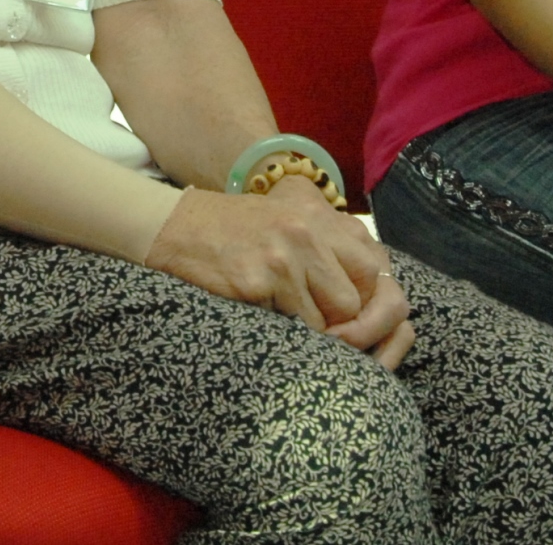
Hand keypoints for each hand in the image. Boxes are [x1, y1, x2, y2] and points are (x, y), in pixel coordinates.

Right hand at [144, 178, 415, 367]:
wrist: (178, 228)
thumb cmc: (239, 233)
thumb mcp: (292, 223)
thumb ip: (331, 249)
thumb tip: (368, 298)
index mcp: (322, 218)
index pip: (374, 271)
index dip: (367, 305)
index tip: (351, 322)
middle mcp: (309, 233)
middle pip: (355, 302)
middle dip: (343, 327)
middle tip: (322, 335)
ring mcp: (285, 257)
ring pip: (327, 321)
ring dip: (312, 332)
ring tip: (288, 324)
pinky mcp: (258, 282)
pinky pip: (291, 327)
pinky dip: (282, 332)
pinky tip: (263, 318)